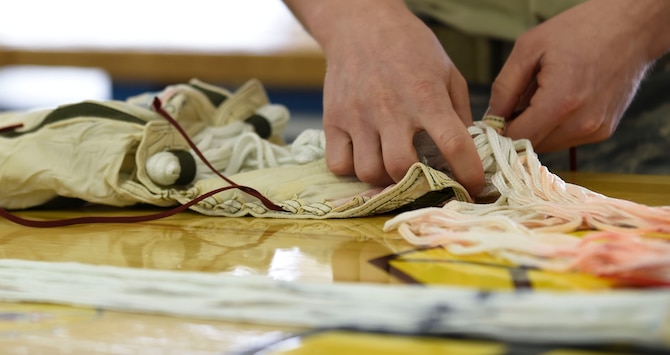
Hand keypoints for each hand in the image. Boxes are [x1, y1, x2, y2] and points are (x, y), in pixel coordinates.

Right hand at [285, 0, 483, 194]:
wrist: (361, 25)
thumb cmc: (410, 48)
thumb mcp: (447, 72)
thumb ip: (458, 112)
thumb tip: (466, 151)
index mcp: (426, 96)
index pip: (454, 144)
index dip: (468, 173)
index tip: (474, 186)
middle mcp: (391, 109)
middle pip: (401, 167)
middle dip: (416, 182)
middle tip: (421, 177)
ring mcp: (357, 116)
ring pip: (368, 171)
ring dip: (384, 178)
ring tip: (391, 165)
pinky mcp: (332, 120)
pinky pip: (338, 164)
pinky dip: (352, 169)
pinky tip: (363, 157)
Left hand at [489, 0, 669, 151]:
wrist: (631, 27)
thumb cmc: (580, 30)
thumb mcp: (529, 49)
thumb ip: (505, 88)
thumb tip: (491, 118)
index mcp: (560, 103)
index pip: (516, 138)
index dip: (498, 133)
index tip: (489, 123)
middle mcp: (581, 124)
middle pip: (531, 146)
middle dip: (516, 130)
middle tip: (513, 105)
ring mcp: (595, 130)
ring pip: (548, 145)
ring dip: (536, 130)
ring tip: (538, 99)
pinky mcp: (603, 131)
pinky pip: (567, 139)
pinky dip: (555, 127)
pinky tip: (558, 102)